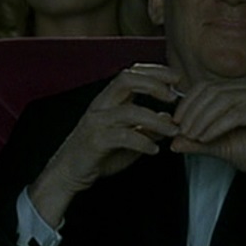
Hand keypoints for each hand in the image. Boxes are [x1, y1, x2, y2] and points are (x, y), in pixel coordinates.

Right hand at [29, 63, 181, 224]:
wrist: (68, 174)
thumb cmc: (98, 154)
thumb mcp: (129, 139)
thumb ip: (147, 128)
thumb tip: (168, 119)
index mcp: (109, 100)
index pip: (131, 73)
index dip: (155, 71)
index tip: (176, 78)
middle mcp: (101, 106)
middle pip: (126, 80)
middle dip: (154, 83)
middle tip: (173, 96)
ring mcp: (96, 122)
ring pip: (129, 111)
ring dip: (156, 120)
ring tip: (173, 130)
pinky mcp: (95, 141)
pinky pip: (123, 136)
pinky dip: (142, 141)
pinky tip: (154, 149)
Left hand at [169, 79, 245, 182]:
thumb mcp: (221, 146)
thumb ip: (198, 142)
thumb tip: (173, 141)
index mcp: (239, 89)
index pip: (205, 87)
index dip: (187, 103)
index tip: (175, 123)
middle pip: (211, 91)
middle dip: (192, 112)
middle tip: (180, 131)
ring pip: (221, 100)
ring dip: (202, 119)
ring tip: (191, 136)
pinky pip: (235, 114)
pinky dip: (216, 126)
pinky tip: (206, 138)